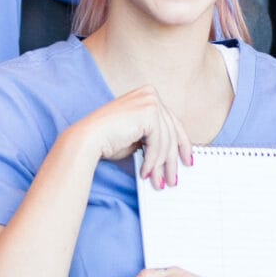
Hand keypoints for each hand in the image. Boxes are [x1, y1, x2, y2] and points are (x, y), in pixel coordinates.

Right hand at [66, 83, 193, 187]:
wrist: (88, 139)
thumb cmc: (108, 139)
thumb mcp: (138, 138)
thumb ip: (155, 139)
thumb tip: (172, 157)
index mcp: (149, 96)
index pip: (172, 123)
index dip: (182, 144)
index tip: (187, 161)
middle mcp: (151, 94)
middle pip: (172, 132)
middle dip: (172, 160)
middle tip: (173, 180)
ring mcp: (151, 101)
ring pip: (166, 140)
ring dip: (162, 165)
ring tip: (159, 182)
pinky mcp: (149, 112)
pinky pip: (158, 143)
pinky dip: (153, 161)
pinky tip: (146, 173)